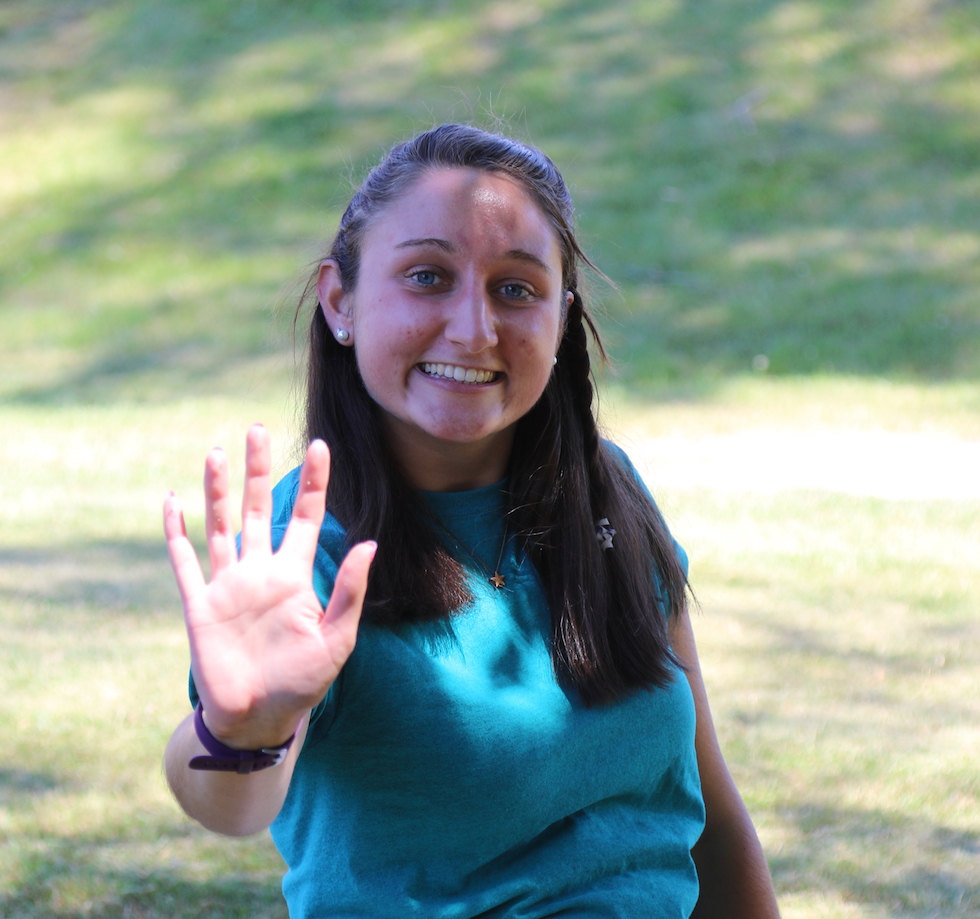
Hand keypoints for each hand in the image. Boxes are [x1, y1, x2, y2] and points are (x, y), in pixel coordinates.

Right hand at [163, 424, 375, 748]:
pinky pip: (183, 560)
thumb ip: (350, 590)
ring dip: (217, 489)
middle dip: (258, 470)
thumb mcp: (337, 637)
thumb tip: (371, 543)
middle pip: (259, 508)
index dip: (313, 483)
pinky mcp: (199, 604)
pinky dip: (175, 531)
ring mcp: (228, 584)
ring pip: (220, 524)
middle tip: (257, 429)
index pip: (306, 517)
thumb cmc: (303, 681)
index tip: (320, 446)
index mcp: (294, 575)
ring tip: (216, 451)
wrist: (260, 717)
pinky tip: (170, 500)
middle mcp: (260, 571)